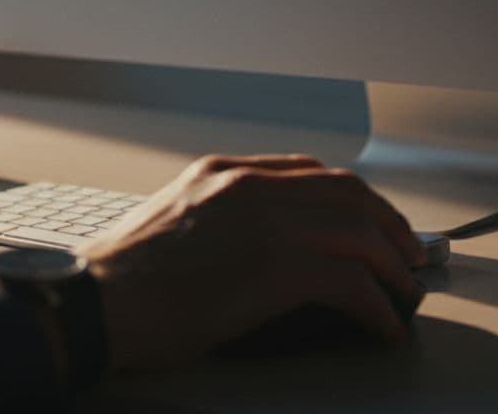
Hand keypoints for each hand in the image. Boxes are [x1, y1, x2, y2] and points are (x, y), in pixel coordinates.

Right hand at [80, 153, 426, 368]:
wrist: (90, 303)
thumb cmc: (118, 278)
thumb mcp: (172, 221)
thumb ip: (220, 220)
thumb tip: (267, 252)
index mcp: (223, 173)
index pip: (310, 171)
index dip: (354, 198)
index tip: (372, 222)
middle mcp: (247, 186)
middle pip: (348, 192)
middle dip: (388, 225)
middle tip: (407, 256)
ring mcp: (263, 223)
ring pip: (359, 232)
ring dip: (393, 267)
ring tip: (405, 294)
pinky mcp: (272, 268)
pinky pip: (350, 282)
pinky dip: (377, 306)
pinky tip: (382, 326)